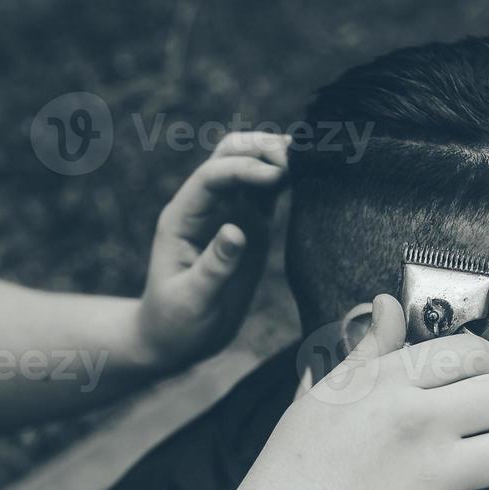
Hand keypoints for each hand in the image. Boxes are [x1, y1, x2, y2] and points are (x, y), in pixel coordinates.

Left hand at [133, 132, 289, 369]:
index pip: (213, 176)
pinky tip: (312, 181)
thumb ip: (214, 267)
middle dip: (262, 149)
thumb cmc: (175, 323)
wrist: (175, 340)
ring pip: (252, 165)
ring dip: (278, 158)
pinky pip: (269, 192)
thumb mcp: (191, 301)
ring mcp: (229, 213)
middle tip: (299, 161)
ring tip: (313, 164)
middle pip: (230, 154)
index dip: (245, 168)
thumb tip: (236, 231)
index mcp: (183, 218)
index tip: (278, 176)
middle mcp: (205, 207)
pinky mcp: (251, 227)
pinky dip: (289, 180)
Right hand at [213, 295, 488, 489]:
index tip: (481, 386)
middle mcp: (415, 422)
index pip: (475, 351)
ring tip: (479, 477)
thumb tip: (389, 305)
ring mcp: (431, 478)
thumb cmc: (292, 472)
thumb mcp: (321, 397)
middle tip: (483, 434)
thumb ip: (368, 352)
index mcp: (386, 384)